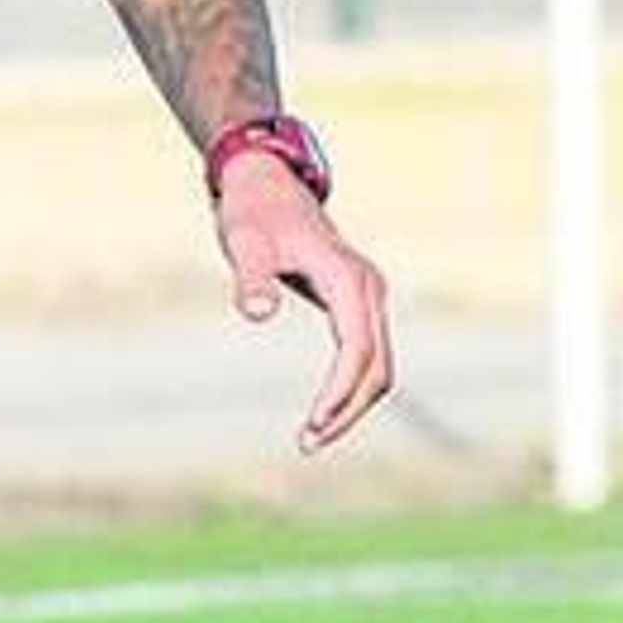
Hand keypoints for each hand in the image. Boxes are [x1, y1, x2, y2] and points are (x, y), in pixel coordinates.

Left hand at [214, 151, 392, 452]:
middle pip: (377, 366)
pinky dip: (352, 384)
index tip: (313, 426)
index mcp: (348, 278)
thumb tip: (256, 312)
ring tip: (312, 434)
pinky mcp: (359, 298)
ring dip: (352, 403)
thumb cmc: (252, 212)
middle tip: (308, 443)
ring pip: (378, 364)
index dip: (340, 394)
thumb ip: (251, 277)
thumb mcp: (244, 241)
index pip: (358, 351)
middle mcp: (369, 287)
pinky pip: (367, 352)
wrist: (264, 180)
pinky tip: (323, 407)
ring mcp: (368, 292)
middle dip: (348, 409)